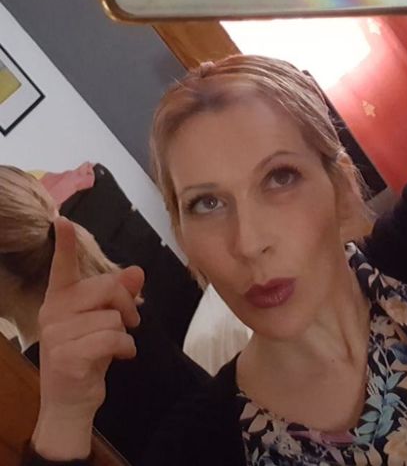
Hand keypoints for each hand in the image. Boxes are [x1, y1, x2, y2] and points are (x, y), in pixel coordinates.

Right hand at [32, 217, 143, 459]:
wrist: (71, 401)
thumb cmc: (88, 354)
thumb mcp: (105, 321)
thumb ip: (118, 295)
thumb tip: (137, 270)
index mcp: (61, 299)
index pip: (62, 267)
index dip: (65, 244)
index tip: (62, 220)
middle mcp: (53, 312)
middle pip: (107, 286)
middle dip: (128, 303)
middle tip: (131, 320)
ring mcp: (56, 335)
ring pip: (112, 317)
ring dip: (125, 333)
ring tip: (116, 345)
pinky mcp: (66, 356)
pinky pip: (112, 339)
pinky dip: (126, 348)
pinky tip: (121, 357)